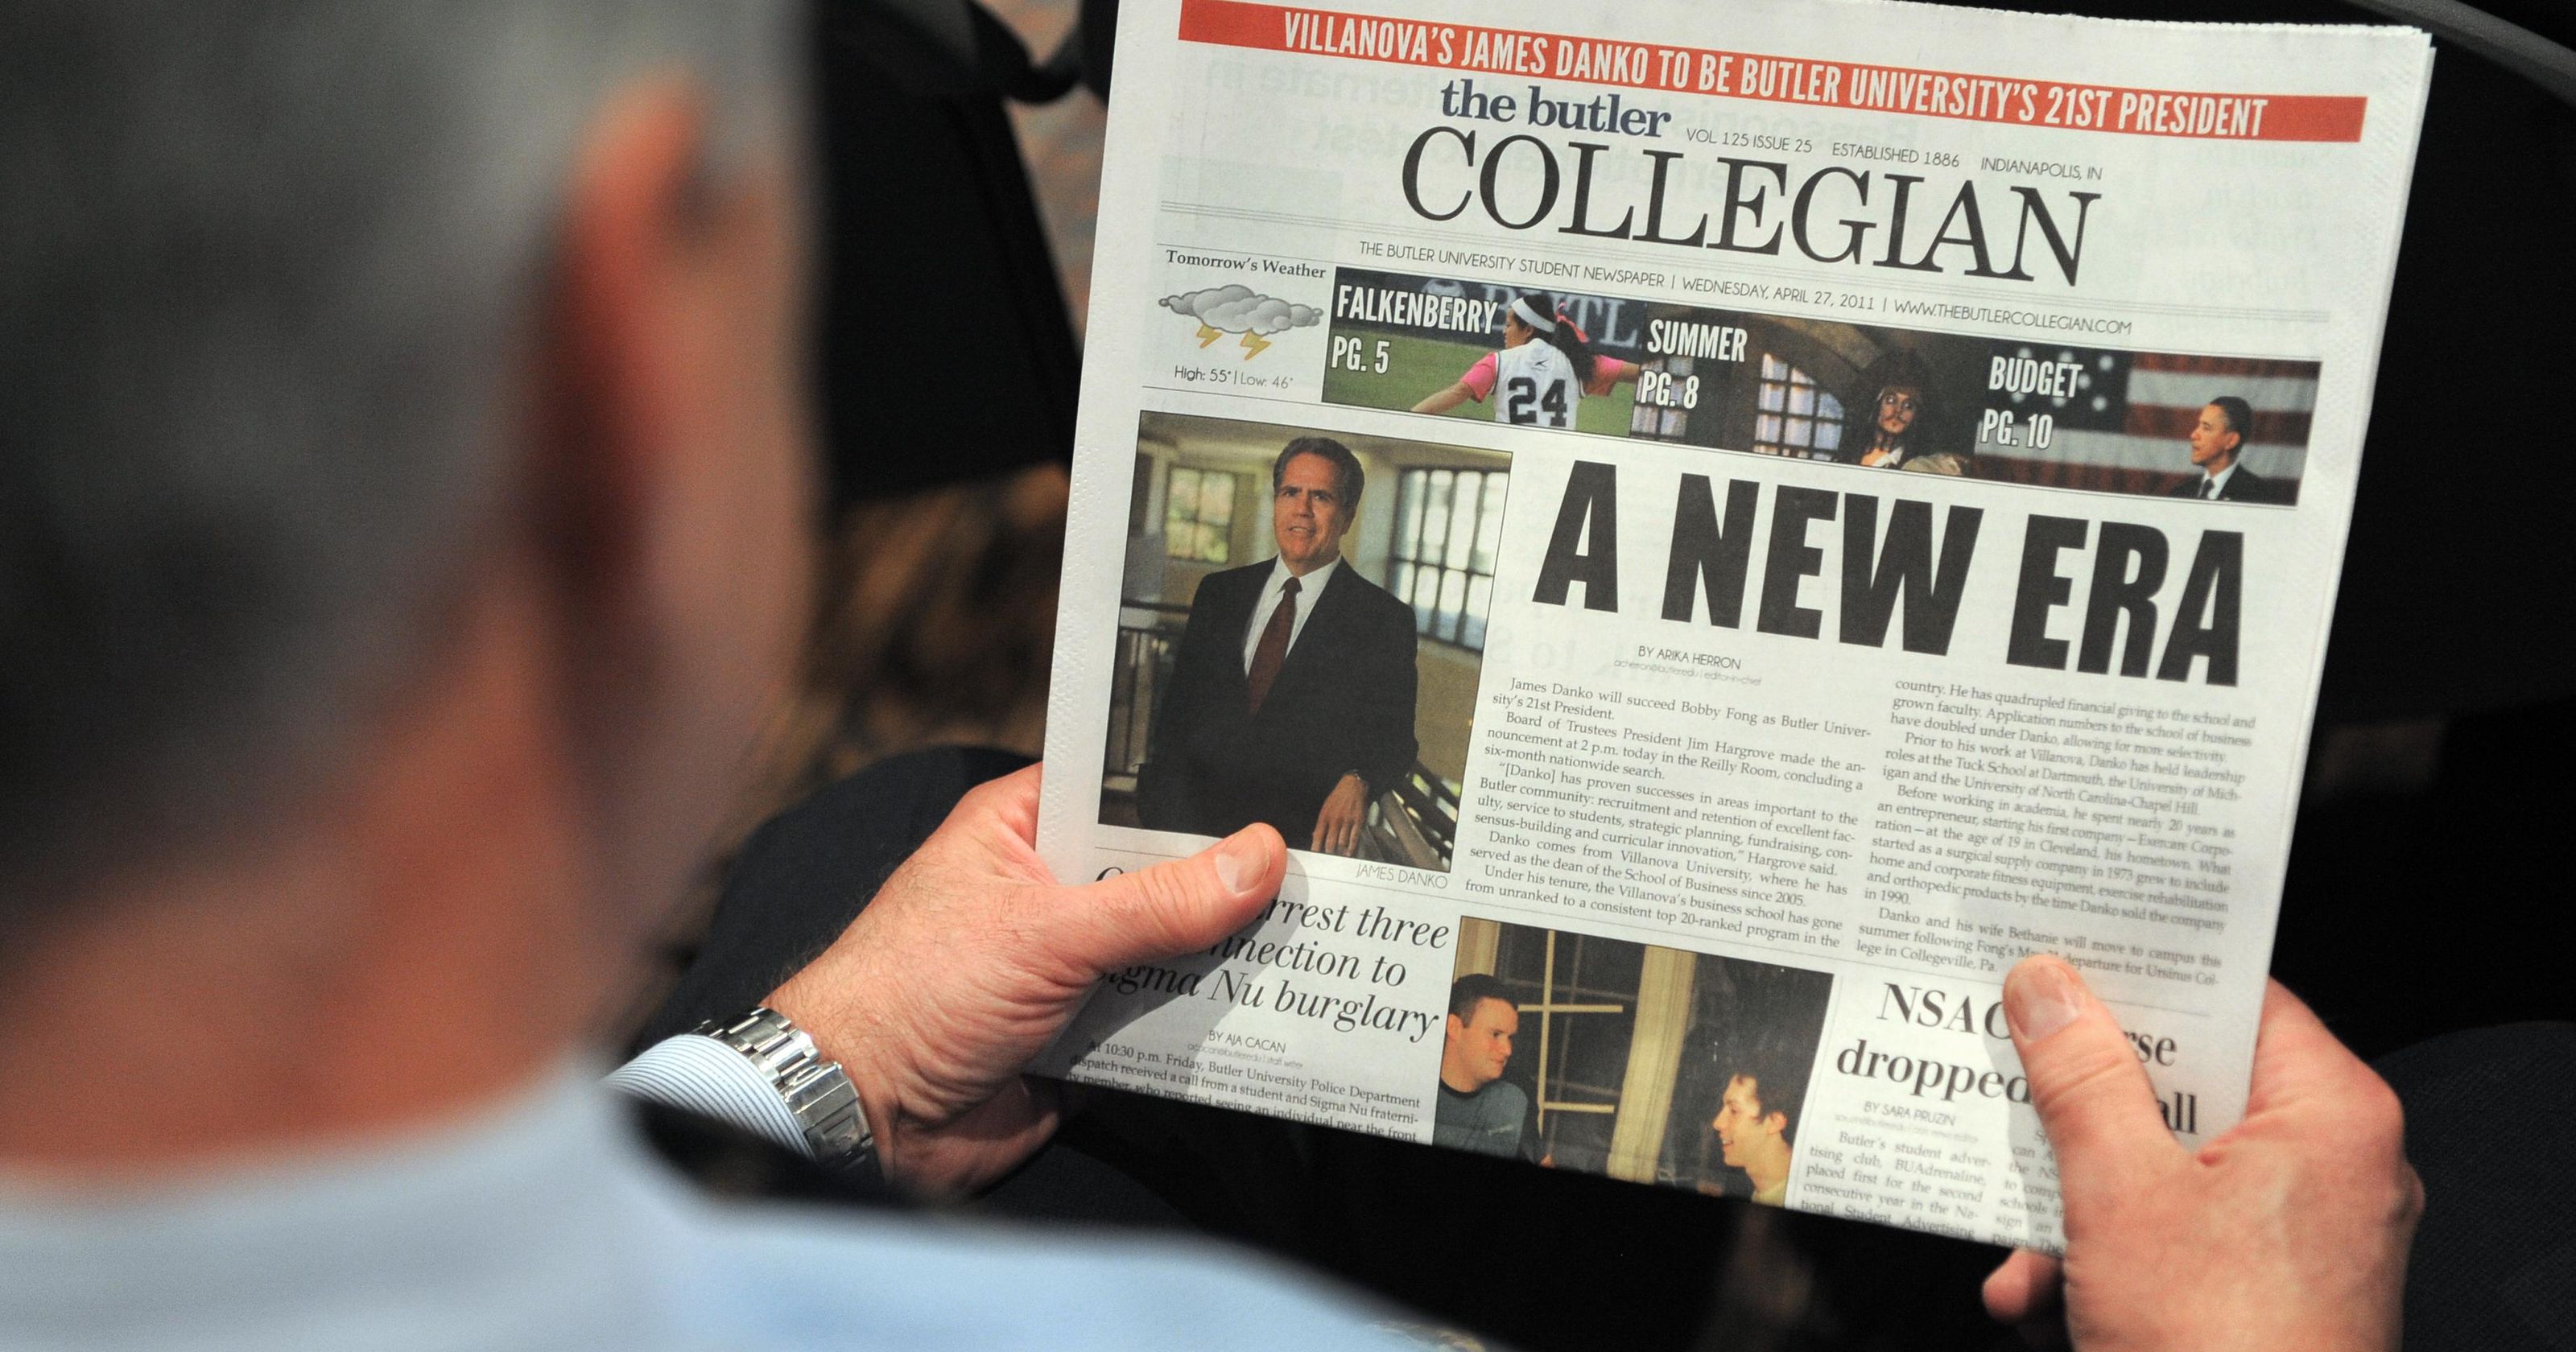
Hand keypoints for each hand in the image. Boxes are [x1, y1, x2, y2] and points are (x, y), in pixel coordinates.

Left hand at [764, 764, 1284, 1195]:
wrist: (864, 1121)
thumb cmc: (917, 994)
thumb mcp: (1045, 932)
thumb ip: (1157, 901)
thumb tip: (1261, 857)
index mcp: (1025, 829)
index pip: (1126, 787)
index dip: (1196, 787)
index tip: (1280, 781)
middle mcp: (1053, 890)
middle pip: (1161, 872)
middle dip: (1229, 879)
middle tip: (1323, 868)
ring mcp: (1073, 966)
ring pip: (1171, 948)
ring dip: (1226, 954)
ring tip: (1323, 937)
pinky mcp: (1091, 1036)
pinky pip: (1165, 1020)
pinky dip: (1208, 1022)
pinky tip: (1282, 1009)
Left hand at [1311, 773, 1367, 855]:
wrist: (1352, 785)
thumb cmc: (1338, 797)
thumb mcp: (1325, 808)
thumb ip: (1321, 823)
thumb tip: (1315, 836)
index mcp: (1325, 816)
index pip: (1318, 836)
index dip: (1316, 847)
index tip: (1315, 856)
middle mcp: (1335, 819)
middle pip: (1330, 842)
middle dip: (1328, 853)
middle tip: (1328, 860)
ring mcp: (1347, 821)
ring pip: (1342, 841)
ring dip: (1340, 852)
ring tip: (1339, 858)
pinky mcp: (1358, 821)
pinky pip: (1354, 837)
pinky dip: (1351, 847)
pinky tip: (1349, 852)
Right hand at [1982, 957, 2421, 1350]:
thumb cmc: (2224, 1348)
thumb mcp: (2121, 1192)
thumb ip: (2080, 1077)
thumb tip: (2050, 986)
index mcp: (2329, 1116)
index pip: (2235, 1001)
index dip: (2146, 978)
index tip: (2066, 958)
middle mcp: (2330, 1169)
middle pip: (2185, 1092)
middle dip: (2079, 1120)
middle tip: (2011, 1093)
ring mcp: (2299, 1239)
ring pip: (2162, 1175)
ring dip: (2071, 1212)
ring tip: (2022, 1256)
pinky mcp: (2263, 1297)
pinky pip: (2170, 1243)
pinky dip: (2099, 1266)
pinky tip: (2040, 1302)